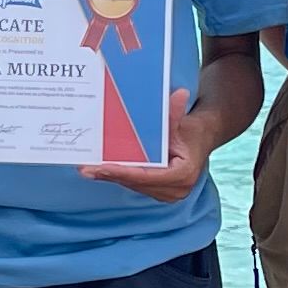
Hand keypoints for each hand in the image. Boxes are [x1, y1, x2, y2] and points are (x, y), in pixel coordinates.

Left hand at [79, 89, 207, 202]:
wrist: (202, 139)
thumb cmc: (193, 131)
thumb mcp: (184, 122)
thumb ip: (175, 114)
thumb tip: (179, 95)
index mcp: (183, 175)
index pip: (147, 176)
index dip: (122, 172)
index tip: (101, 168)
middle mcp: (176, 189)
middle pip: (136, 182)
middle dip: (110, 175)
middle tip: (86, 169)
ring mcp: (168, 193)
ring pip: (134, 185)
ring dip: (111, 176)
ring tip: (88, 169)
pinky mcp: (159, 190)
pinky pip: (136, 183)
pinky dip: (120, 175)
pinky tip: (100, 169)